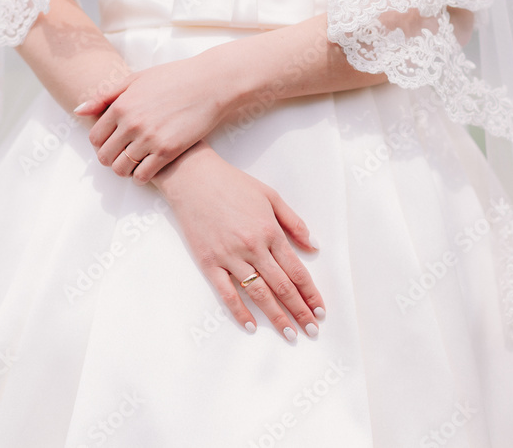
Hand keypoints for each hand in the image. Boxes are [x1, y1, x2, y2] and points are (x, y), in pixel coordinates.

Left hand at [74, 52, 241, 183]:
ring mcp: (149, 138)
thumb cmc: (173, 78)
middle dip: (110, 159)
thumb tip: (79, 111)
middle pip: (105, 156)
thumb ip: (105, 96)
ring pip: (121, 169)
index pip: (95, 137)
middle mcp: (131, 123)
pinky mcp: (168, 150)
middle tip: (120, 157)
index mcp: (121, 105)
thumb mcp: (135, 80)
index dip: (100, 144)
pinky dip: (140, 177)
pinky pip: (143, 175)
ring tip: (132, 165)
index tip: (110, 143)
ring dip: (124, 170)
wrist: (209, 83)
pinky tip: (146, 171)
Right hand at [152, 141, 324, 340]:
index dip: (310, 293)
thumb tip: (313, 246)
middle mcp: (253, 247)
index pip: (296, 270)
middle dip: (299, 311)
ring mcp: (230, 256)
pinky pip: (226, 292)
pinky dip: (239, 311)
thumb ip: (293, 222)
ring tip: (290, 334)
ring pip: (259, 293)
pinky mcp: (209, 262)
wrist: (193, 178)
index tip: (320, 310)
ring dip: (276, 316)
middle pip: (282, 287)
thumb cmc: (232, 184)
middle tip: (311, 330)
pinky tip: (250, 326)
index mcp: (270, 231)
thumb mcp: (270, 196)